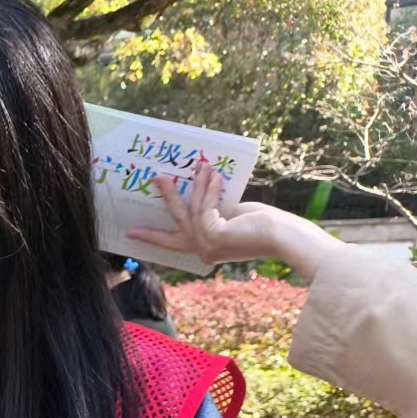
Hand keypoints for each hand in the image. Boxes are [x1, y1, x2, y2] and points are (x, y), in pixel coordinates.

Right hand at [127, 163, 340, 278]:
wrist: (285, 237)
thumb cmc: (267, 226)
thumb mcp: (233, 216)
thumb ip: (215, 210)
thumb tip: (204, 190)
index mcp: (205, 250)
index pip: (172, 243)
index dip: (151, 236)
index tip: (131, 232)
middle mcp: (202, 252)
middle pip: (175, 223)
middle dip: (167, 198)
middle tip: (157, 178)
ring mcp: (206, 246)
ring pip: (190, 211)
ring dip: (194, 186)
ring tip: (199, 166)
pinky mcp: (213, 236)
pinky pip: (204, 208)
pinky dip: (209, 190)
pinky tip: (216, 175)